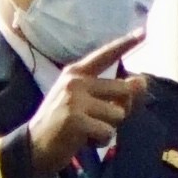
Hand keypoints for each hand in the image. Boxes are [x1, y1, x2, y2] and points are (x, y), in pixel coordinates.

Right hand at [25, 44, 136, 177]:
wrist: (33, 146)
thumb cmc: (62, 123)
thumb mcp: (83, 101)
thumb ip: (111, 93)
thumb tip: (142, 82)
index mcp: (76, 73)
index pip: (105, 54)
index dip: (126, 43)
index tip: (143, 31)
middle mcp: (76, 81)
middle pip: (124, 90)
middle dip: (120, 110)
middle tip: (97, 120)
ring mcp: (74, 99)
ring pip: (118, 114)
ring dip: (108, 128)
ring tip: (86, 130)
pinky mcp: (75, 120)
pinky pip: (108, 132)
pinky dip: (100, 141)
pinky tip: (83, 140)